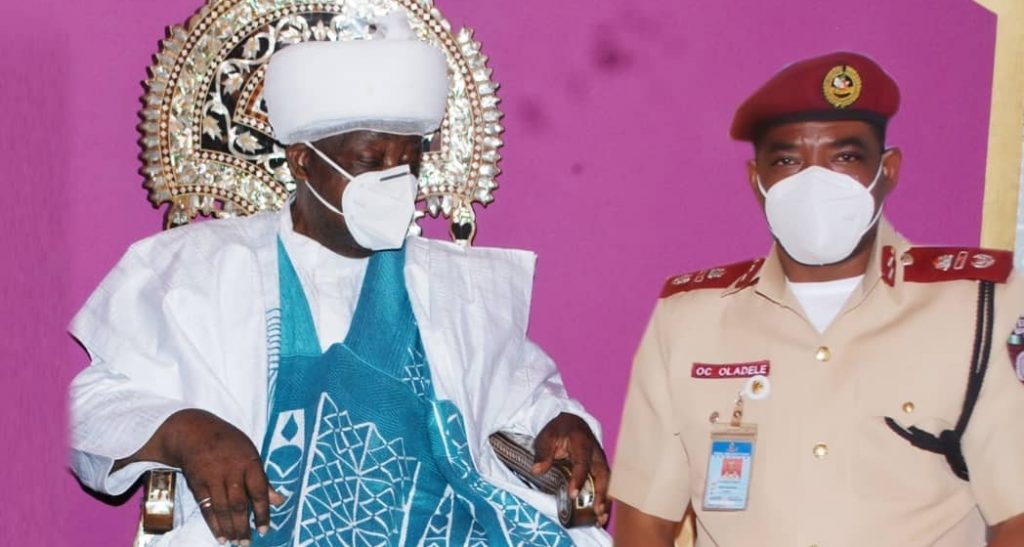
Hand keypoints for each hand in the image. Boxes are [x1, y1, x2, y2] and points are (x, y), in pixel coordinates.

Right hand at [156, 410, 283, 544]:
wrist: (194, 432)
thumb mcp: (251, 454)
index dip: (263, 512)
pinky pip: (206, 507)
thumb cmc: (229, 444)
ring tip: (234, 542)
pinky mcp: (197, 483)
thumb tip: (279, 501)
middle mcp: (231, 470)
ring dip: (229, 528)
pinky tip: (219, 535)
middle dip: (243, 526)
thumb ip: (263, 479)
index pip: (259, 491)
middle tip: (247, 543)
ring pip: (222, 508)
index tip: (264, 530)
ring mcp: (212, 477)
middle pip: (238, 503)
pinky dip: (213, 523)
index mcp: (249, 462)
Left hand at [531, 412, 610, 525]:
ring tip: (601, 519)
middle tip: (597, 511)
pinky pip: (606, 485)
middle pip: (602, 474)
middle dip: (601, 493)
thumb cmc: (558, 431)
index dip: (579, 478)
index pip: (582, 462)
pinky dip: (605, 500)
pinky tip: (601, 516)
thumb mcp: (546, 437)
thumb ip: (543, 453)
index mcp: (582, 443)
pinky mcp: (601, 469)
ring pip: (608, 481)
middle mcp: (595, 453)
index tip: (573, 494)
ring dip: (606, 500)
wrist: (572, 423)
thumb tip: (537, 471)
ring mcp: (600, 462)